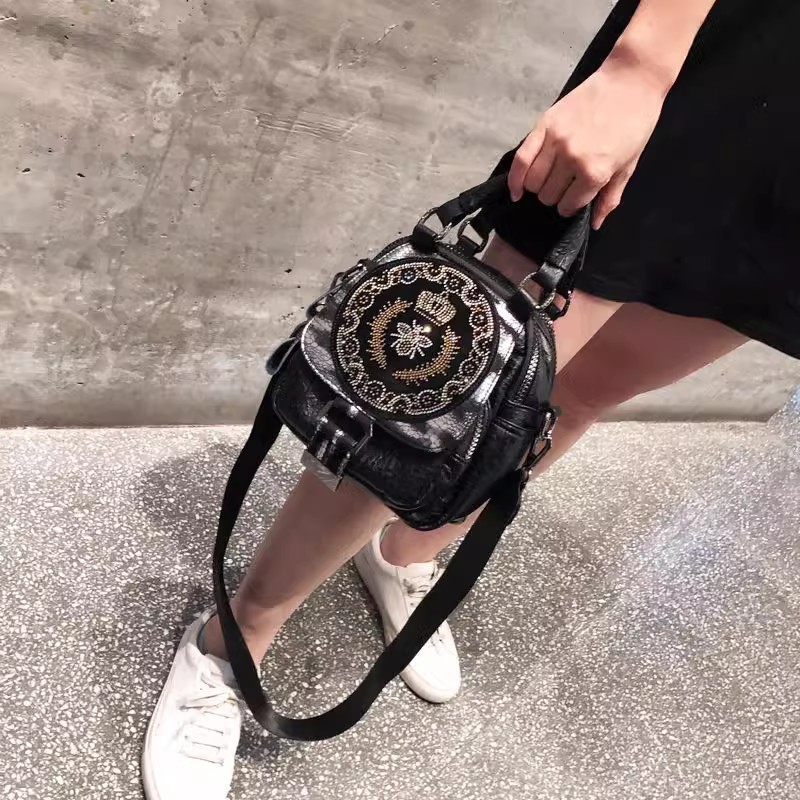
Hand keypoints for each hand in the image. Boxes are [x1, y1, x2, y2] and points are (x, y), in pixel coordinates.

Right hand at [509, 58, 666, 228]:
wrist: (631, 81)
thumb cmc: (635, 124)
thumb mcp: (628, 166)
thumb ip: (609, 197)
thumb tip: (595, 223)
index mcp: (595, 172)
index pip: (568, 205)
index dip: (570, 207)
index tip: (573, 200)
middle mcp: (572, 159)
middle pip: (548, 195)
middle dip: (554, 196)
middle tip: (564, 187)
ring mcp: (556, 141)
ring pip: (532, 181)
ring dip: (537, 187)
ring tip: (547, 181)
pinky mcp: (544, 125)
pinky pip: (520, 159)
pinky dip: (515, 179)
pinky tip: (516, 190)